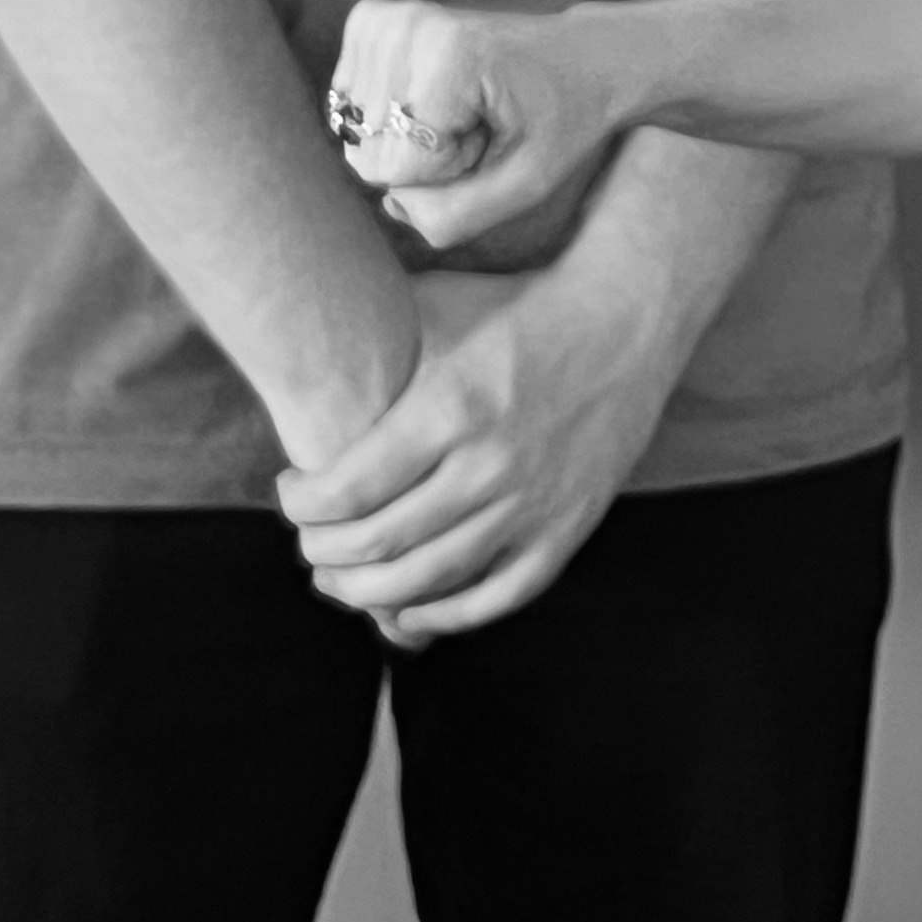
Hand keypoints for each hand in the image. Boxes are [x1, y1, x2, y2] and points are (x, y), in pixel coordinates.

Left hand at [275, 261, 673, 643]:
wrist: (629, 314)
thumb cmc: (520, 307)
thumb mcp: (441, 305)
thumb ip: (373, 338)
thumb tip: (297, 346)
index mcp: (451, 406)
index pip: (345, 491)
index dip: (301, 505)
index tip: (292, 491)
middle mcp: (490, 462)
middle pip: (377, 543)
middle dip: (322, 553)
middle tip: (310, 540)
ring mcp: (534, 501)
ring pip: (427, 580)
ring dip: (366, 592)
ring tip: (340, 579)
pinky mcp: (569, 527)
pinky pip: (496, 599)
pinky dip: (443, 616)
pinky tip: (408, 611)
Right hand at [330, 0, 630, 253]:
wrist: (582, 56)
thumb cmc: (561, 118)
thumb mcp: (528, 183)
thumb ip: (455, 215)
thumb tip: (390, 205)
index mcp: (449, 55)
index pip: (395, 168)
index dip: (445, 171)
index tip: (490, 136)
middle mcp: (405, 26)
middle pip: (368, 154)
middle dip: (425, 158)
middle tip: (480, 124)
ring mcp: (384, 19)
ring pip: (355, 134)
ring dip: (410, 138)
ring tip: (464, 109)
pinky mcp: (370, 21)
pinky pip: (347, 105)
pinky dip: (391, 114)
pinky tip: (436, 94)